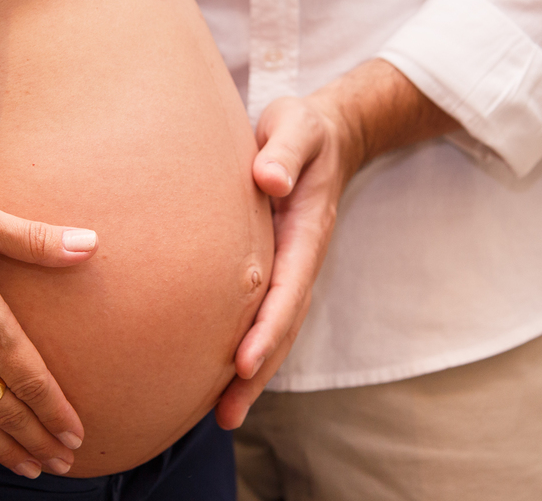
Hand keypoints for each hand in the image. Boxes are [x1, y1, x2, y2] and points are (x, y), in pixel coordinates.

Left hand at [215, 59, 457, 428]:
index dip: (268, 328)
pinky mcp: (273, 266)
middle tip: (228, 414)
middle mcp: (300, 258)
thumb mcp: (297, 126)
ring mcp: (289, 266)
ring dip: (252, 374)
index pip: (289, 288)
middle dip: (259, 373)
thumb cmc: (304, 129)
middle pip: (283, 325)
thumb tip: (268, 179)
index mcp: (306, 231)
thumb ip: (284, 151)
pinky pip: (262, 313)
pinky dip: (246, 348)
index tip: (245, 363)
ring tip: (223, 416)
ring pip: (274, 328)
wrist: (323, 134)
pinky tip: (218, 376)